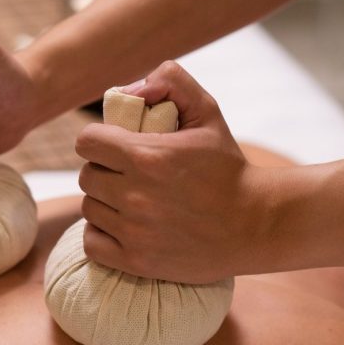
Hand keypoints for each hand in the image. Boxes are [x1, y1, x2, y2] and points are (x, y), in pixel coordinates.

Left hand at [76, 61, 270, 283]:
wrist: (257, 225)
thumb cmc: (228, 167)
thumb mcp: (207, 112)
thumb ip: (171, 82)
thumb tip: (130, 89)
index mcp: (146, 156)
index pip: (87, 142)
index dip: (98, 140)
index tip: (114, 146)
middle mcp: (135, 194)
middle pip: (87, 176)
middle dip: (103, 170)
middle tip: (127, 174)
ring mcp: (134, 231)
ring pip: (90, 208)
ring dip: (104, 202)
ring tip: (130, 200)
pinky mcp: (137, 261)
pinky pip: (92, 244)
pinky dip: (101, 235)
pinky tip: (123, 227)